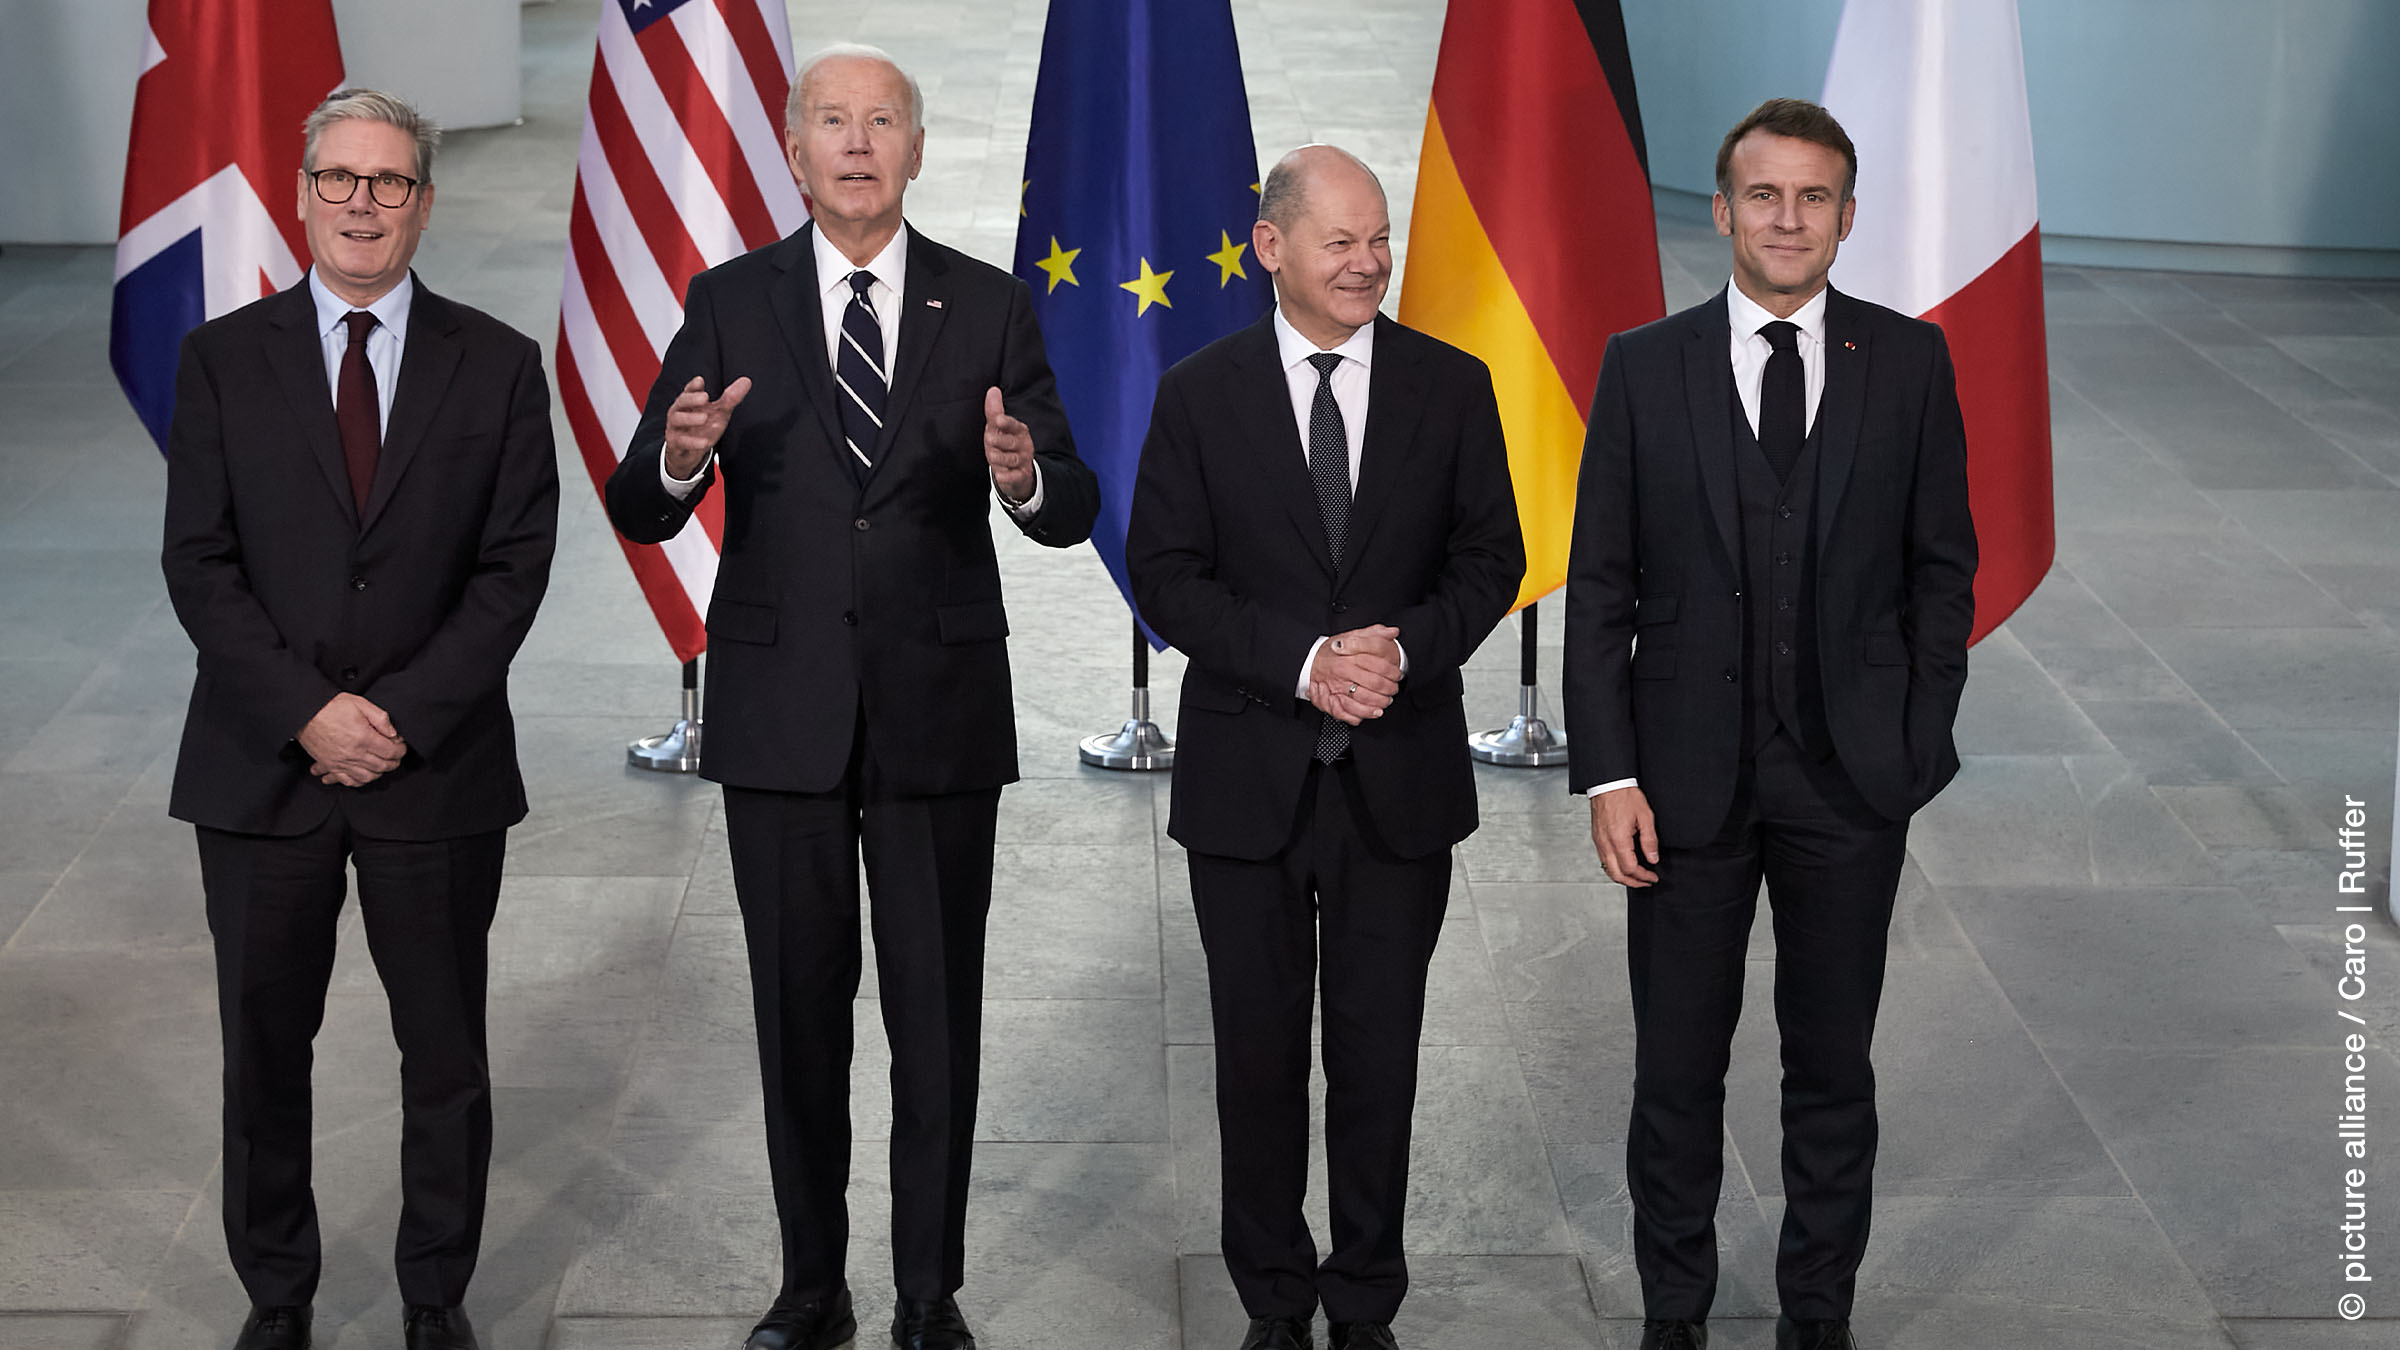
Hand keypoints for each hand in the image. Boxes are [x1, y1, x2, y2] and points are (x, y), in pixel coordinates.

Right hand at [298, 692, 405, 787]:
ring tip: (382, 765)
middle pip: (382, 766)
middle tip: (396, 756)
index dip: (400, 750)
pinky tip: (364, 775)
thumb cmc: (330, 706)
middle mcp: (353, 753)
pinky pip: (348, 781)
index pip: (391, 752)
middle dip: (393, 762)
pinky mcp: (330, 765)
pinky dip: (359, 781)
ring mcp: (341, 762)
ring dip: (379, 773)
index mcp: (363, 738)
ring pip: (367, 777)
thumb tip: (393, 733)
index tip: (401, 746)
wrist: (305, 712)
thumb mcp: (360, 704)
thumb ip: (380, 718)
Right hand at [662, 375, 751, 478]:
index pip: (689, 390)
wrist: (690, 452)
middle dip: (692, 399)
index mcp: (690, 401)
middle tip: (705, 397)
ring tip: (704, 418)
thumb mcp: (720, 412)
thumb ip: (731, 398)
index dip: (694, 385)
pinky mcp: (675, 443)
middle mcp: (679, 411)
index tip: (700, 381)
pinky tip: (705, 442)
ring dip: (690, 418)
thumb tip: (747, 380)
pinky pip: (680, 441)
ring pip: (677, 420)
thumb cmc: (704, 427)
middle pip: (681, 401)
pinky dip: (692, 442)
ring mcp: (675, 427)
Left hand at [983, 387, 1035, 502]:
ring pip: (1011, 459)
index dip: (1006, 422)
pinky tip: (1000, 475)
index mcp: (1019, 431)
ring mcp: (1023, 461)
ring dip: (1000, 458)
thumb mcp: (998, 428)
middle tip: (989, 440)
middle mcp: (1024, 445)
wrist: (1016, 472)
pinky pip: (1014, 477)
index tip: (998, 420)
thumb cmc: (1004, 445)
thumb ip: (995, 411)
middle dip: (1000, 441)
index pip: (1014, 425)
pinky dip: (1007, 477)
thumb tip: (993, 390)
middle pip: (1011, 443)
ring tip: (991, 455)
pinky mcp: (1021, 476)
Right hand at [1307, 624, 1401, 725]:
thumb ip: (1374, 632)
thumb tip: (1393, 631)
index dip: (1392, 672)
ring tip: (1386, 701)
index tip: (1398, 675)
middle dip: (1389, 689)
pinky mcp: (1331, 698)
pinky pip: (1349, 710)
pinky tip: (1373, 712)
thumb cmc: (1334, 648)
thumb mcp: (1353, 635)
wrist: (1310, 659)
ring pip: (1364, 698)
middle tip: (1394, 689)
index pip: (1378, 665)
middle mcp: (1343, 670)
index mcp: (1350, 655)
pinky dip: (1363, 714)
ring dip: (1379, 702)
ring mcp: (1337, 686)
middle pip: (1374, 683)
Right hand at [1589, 784, 1659, 887]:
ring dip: (1623, 878)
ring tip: (1636, 877)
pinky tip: (1624, 865)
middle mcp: (1606, 844)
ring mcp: (1599, 842)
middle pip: (1617, 875)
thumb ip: (1650, 840)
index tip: (1653, 876)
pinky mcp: (1597, 839)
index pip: (1631, 868)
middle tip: (1646, 882)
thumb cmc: (1625, 796)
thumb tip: (1653, 858)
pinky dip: (1614, 869)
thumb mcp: (1645, 817)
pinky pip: (1604, 861)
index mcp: (1618, 839)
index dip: (1644, 876)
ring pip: (1608, 870)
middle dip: (1633, 882)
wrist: (1608, 784)